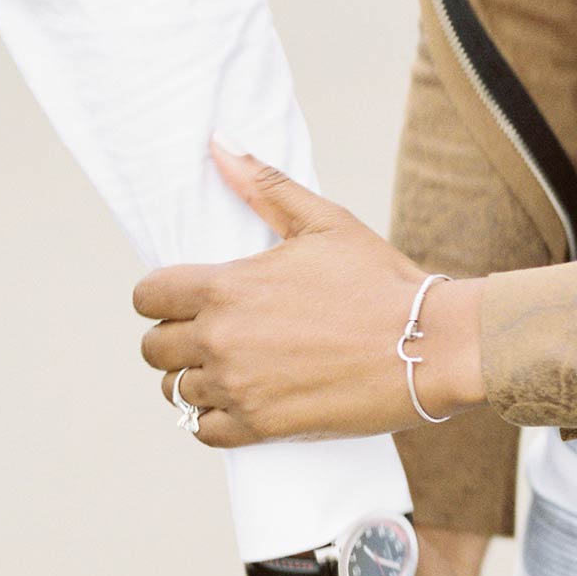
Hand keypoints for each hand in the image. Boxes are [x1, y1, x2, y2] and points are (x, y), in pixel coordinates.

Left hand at [134, 141, 486, 444]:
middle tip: (212, 337)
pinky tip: (239, 403)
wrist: (429, 346)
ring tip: (231, 370)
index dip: (161, 299)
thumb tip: (219, 143)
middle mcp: (221, 339)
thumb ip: (263, 185)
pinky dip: (213, 420)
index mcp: (226, 287)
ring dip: (196, 381)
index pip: (147, 297)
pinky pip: (204, 431)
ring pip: (176, 392)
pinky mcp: (261, 426)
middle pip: (154, 350)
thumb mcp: (323, 222)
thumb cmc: (380, 282)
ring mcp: (238, 387)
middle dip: (175, 341)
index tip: (184, 302)